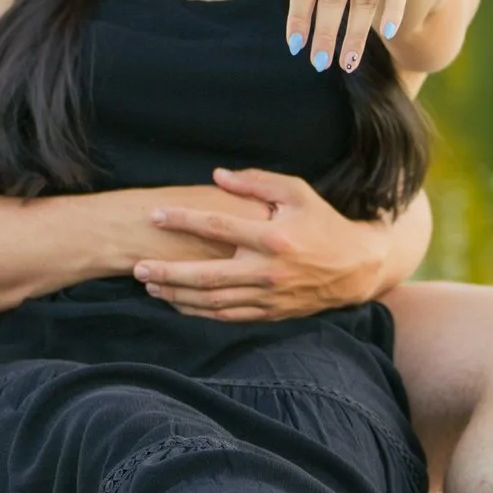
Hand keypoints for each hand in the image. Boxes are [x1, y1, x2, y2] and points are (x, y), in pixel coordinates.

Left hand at [130, 168, 391, 320]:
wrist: (356, 268)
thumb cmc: (323, 223)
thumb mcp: (297, 192)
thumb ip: (256, 183)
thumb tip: (217, 176)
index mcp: (272, 236)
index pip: (217, 226)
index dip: (183, 220)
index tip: (155, 215)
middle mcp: (267, 270)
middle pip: (206, 275)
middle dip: (168, 273)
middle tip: (137, 268)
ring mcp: (268, 296)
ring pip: (213, 301)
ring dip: (177, 296)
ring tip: (149, 287)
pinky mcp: (270, 313)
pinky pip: (227, 316)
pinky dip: (199, 312)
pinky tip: (178, 304)